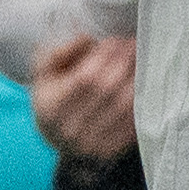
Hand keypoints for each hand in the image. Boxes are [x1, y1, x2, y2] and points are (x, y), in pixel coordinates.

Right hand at [30, 32, 139, 164]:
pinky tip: (144, 82)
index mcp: (49, 108)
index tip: (116, 40)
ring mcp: (90, 144)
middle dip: (124, 62)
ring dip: (136, 79)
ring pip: (124, 106)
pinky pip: (133, 122)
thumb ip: (58, 52)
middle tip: (134, 44)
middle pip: (107, 90)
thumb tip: (86, 39)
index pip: (84, 78)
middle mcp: (69, 130)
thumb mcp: (44, 72)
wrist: (59, 139)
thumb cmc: (54, 96)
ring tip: (140, 60)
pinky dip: (142, 100)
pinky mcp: (110, 151)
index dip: (104, 56)